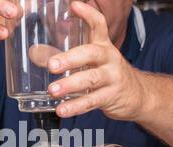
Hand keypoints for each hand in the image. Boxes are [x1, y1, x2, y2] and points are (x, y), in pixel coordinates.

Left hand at [46, 1, 145, 120]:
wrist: (138, 95)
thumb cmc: (109, 75)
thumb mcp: (93, 62)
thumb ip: (67, 57)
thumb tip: (35, 55)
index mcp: (103, 46)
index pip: (99, 25)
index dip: (88, 15)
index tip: (75, 6)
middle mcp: (110, 59)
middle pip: (91, 53)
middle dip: (70, 59)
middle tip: (52, 65)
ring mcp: (112, 78)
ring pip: (91, 79)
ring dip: (70, 85)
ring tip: (53, 90)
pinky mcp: (111, 97)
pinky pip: (92, 101)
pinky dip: (75, 107)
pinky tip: (62, 110)